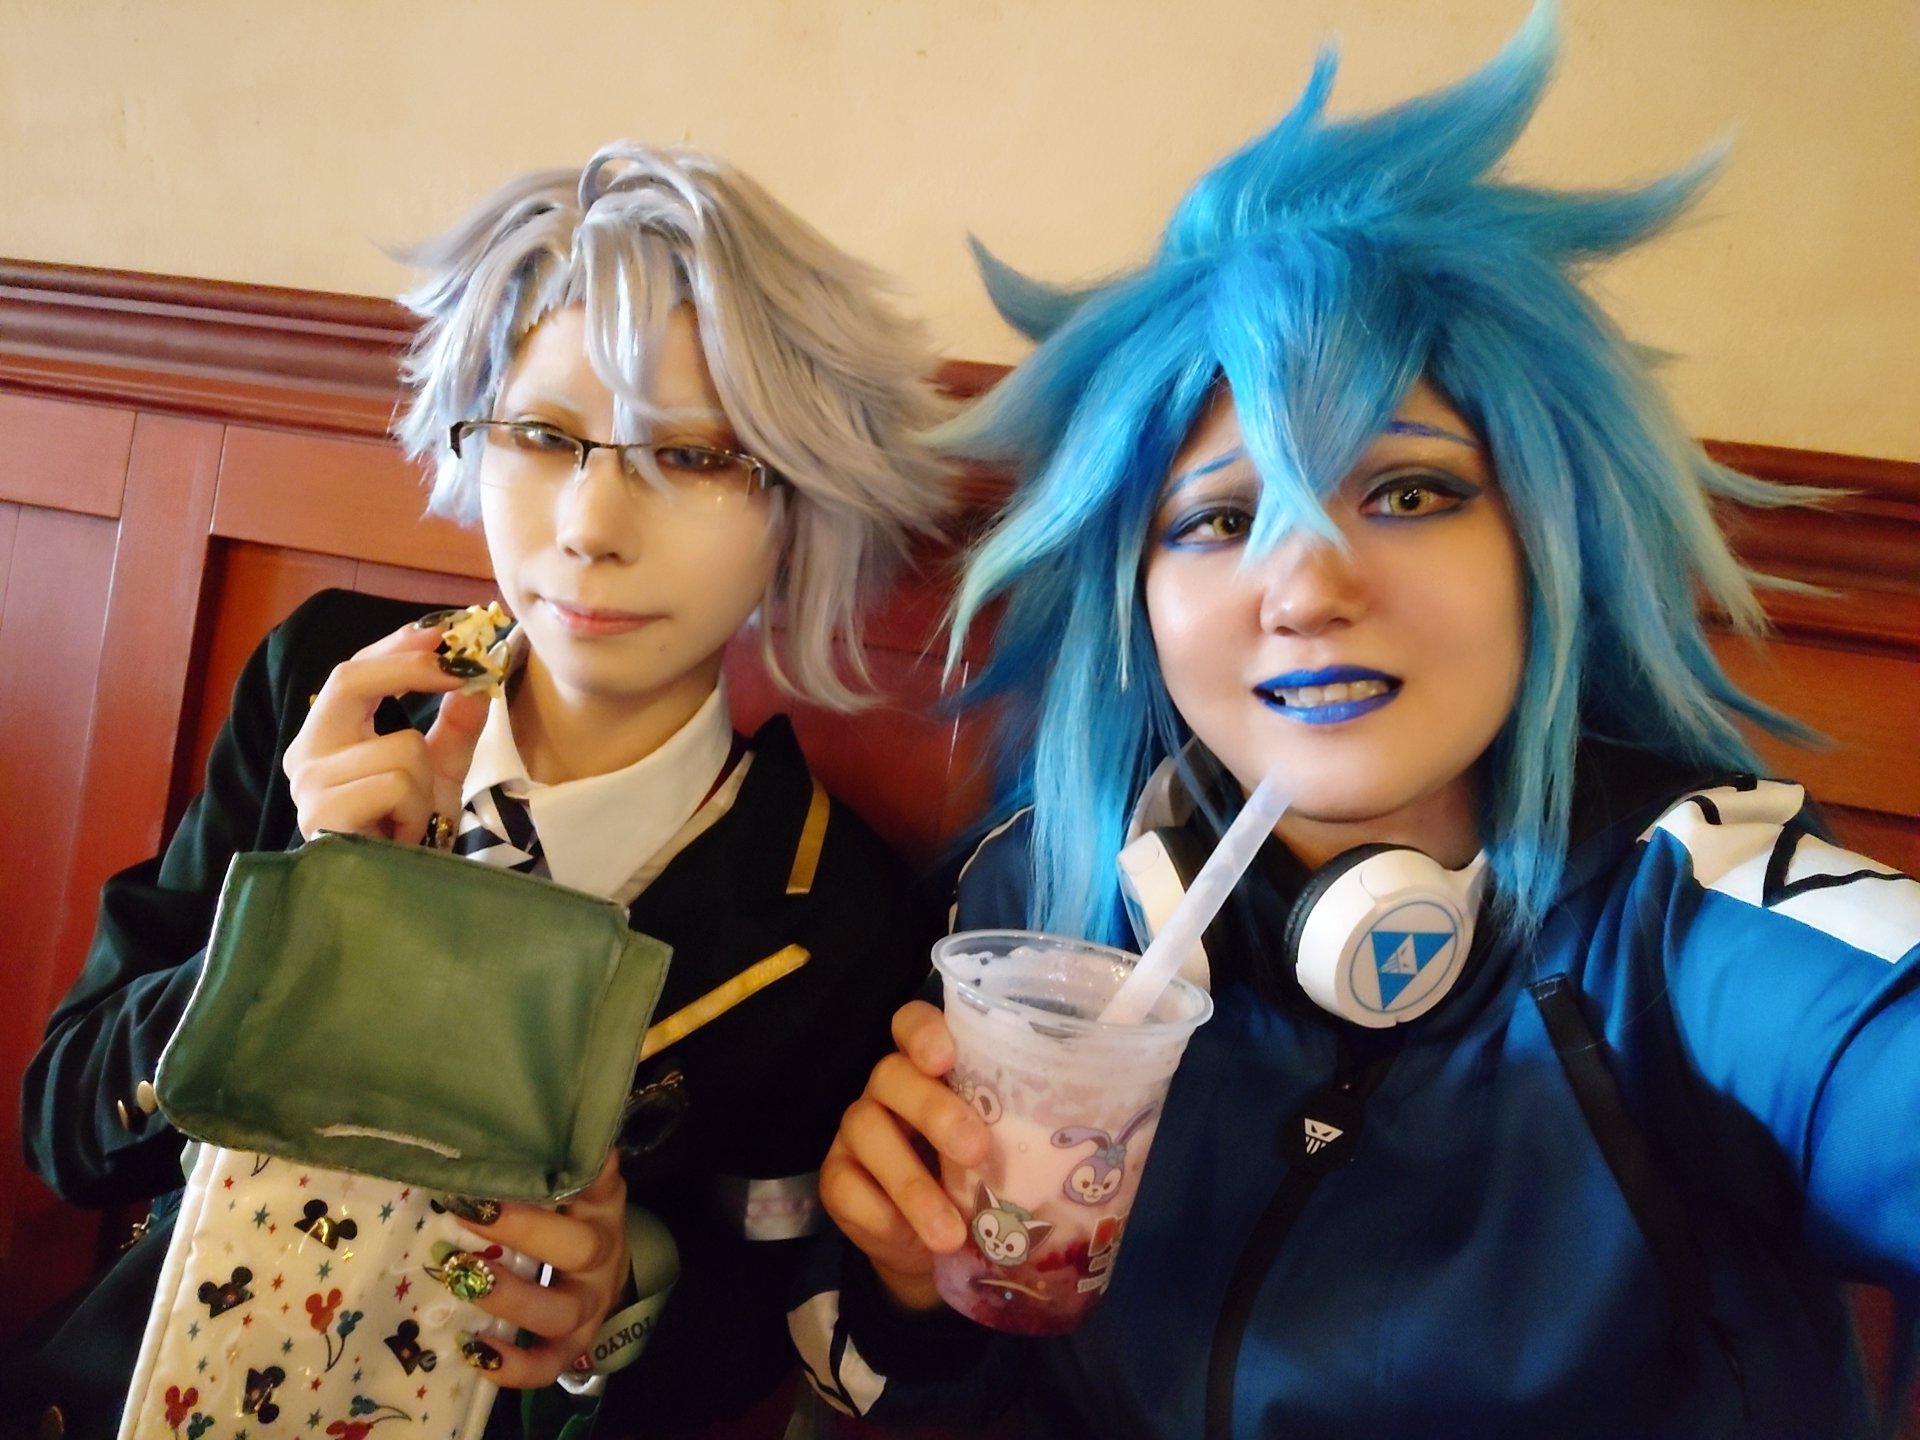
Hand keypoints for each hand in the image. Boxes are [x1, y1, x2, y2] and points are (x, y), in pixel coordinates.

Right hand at [283, 617, 490, 842]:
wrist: (397, 896)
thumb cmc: (406, 834)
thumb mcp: (440, 771)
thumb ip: (455, 725)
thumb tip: (480, 677)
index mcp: (326, 737)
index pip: (352, 672)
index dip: (397, 647)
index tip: (446, 631)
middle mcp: (305, 755)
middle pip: (351, 680)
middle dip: (415, 670)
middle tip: (466, 674)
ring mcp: (307, 786)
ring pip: (401, 746)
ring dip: (427, 784)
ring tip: (414, 817)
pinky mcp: (321, 816)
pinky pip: (397, 785)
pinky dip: (417, 811)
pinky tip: (404, 835)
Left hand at [456, 1154, 629, 1385]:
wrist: (605, 1278)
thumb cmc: (573, 1221)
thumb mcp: (575, 1186)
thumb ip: (558, 1157)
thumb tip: (547, 1109)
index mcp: (601, 1208)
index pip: (597, 1182)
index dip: (572, 1173)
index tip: (525, 1154)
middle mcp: (601, 1258)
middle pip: (578, 1249)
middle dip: (521, 1232)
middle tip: (467, 1214)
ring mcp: (588, 1308)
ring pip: (559, 1312)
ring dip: (507, 1297)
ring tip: (458, 1277)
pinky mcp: (572, 1348)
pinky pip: (546, 1365)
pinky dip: (511, 1366)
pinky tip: (471, 1349)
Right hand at [819, 1000, 990, 1310]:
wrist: (938, 1248)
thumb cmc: (982, 1180)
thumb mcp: (1005, 1148)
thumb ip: (1021, 1127)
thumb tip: (1073, 1129)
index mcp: (931, 1068)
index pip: (912, 1023)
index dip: (923, 1032)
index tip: (945, 1059)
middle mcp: (888, 1088)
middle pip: (892, 1074)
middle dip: (933, 1110)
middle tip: (975, 1150)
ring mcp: (857, 1131)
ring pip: (867, 1130)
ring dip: (912, 1184)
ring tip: (953, 1232)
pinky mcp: (836, 1178)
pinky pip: (846, 1186)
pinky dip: (885, 1217)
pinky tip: (917, 1243)